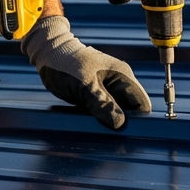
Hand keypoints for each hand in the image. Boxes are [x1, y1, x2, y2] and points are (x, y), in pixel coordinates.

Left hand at [22, 15, 150, 128]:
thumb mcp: (84, 86)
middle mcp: (118, 83)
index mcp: (122, 76)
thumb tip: (120, 124)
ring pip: (116, 113)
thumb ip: (102, 104)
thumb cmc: (65, 64)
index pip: (141, 103)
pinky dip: (98, 119)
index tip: (126, 134)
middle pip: (130, 111)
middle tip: (109, 135)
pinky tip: (89, 123)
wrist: (48, 53)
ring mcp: (107, 89)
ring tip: (97, 129)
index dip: (138, 120)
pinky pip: (103, 111)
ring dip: (108, 123)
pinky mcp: (96, 95)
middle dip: (122, 124)